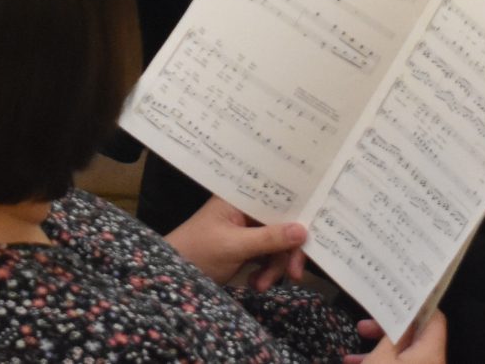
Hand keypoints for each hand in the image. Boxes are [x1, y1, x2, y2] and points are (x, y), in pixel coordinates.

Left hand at [164, 200, 307, 289]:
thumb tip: (303, 230)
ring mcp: (245, 230)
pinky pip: (267, 257)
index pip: (278, 199)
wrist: (171, 279)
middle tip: (294, 274)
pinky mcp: (245, 249)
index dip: (298, 214)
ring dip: (275, 267)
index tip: (313, 235)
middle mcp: (245, 209)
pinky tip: (257, 284)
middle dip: (287, 251)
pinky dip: (266, 272)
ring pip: (277, 244)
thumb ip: (269, 238)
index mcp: (240, 197)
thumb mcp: (234, 246)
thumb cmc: (197, 252)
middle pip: (281, 224)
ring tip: (261, 285)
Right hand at [347, 313, 448, 363]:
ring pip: (404, 357)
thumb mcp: (381, 359)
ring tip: (351, 355)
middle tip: (364, 326)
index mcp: (431, 352)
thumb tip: (403, 316)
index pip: (434, 319)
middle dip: (388, 331)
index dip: (415, 306)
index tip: (394, 297)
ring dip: (379, 351)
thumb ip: (393, 335)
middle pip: (416, 338)